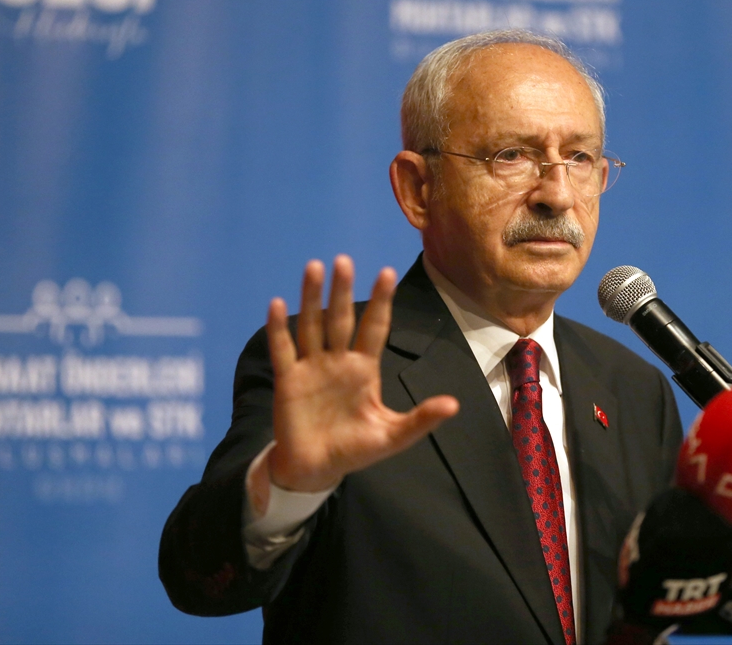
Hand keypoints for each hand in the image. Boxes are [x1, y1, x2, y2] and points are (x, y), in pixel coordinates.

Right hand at [265, 255, 459, 492]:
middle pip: (340, 319)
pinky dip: (279, 329)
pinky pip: (283, 351)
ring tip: (314, 267)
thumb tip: (454, 404)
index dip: (381, 302)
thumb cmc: (355, 449)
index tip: (388, 273)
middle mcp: (338, 360)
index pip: (374, 327)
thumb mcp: (393, 435)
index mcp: (364, 368)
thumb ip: (420, 419)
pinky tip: (277, 304)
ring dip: (312, 297)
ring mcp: (312, 367)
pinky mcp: (288, 381)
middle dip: (342, 291)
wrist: (316, 470)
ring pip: (312, 326)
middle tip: (344, 260)